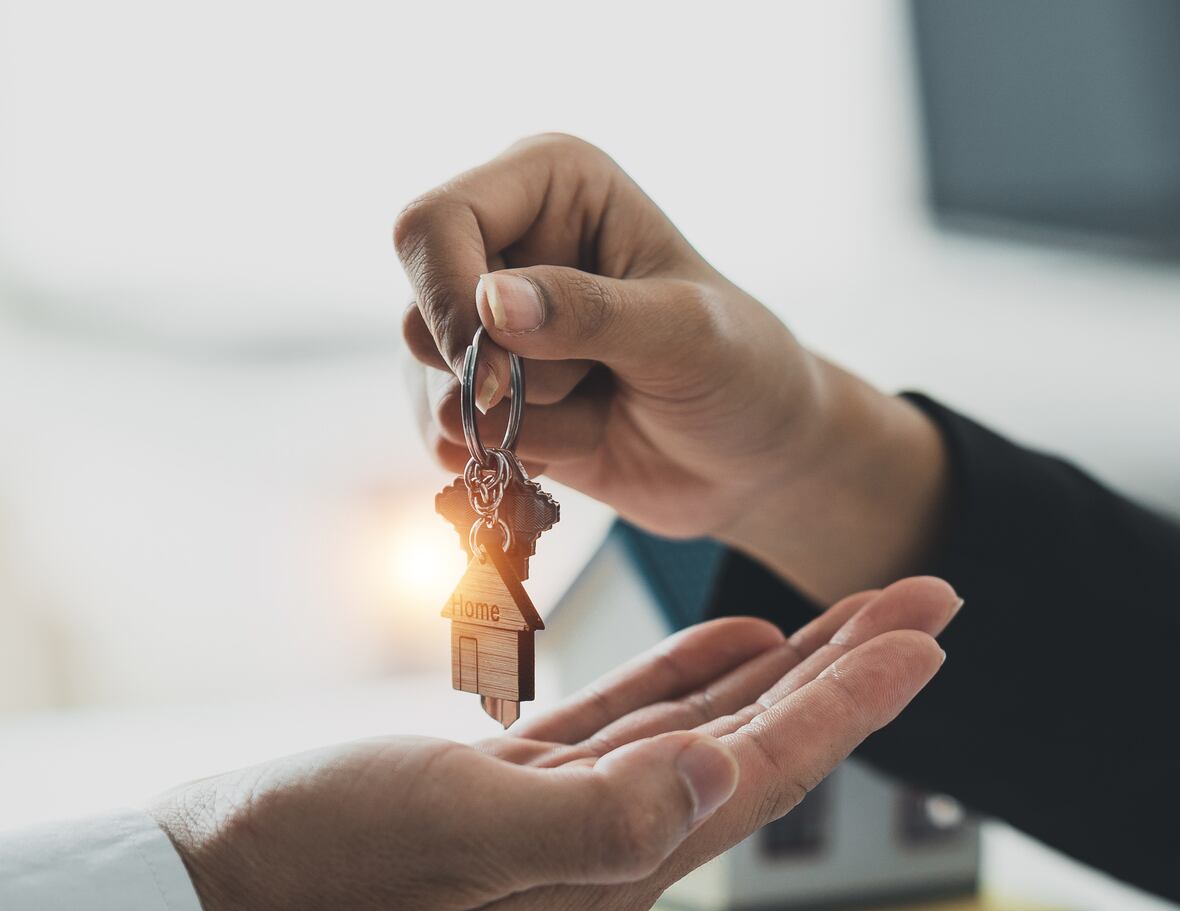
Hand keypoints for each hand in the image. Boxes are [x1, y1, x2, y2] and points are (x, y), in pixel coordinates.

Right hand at [153, 577, 957, 910]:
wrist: (212, 899)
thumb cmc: (316, 870)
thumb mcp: (459, 835)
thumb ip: (593, 818)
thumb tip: (717, 781)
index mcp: (612, 865)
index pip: (763, 771)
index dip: (852, 700)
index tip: (928, 635)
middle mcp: (603, 848)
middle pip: (760, 747)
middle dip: (850, 672)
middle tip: (931, 598)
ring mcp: (556, 820)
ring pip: (704, 730)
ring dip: (786, 670)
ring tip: (857, 615)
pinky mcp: (505, 791)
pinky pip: (625, 726)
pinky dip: (684, 679)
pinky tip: (727, 643)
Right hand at [395, 133, 948, 603]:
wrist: (756, 459)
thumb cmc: (742, 371)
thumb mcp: (684, 334)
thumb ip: (589, 312)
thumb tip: (492, 304)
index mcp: (550, 182)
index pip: (435, 224)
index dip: (449, 300)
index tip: (495, 372)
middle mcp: (506, 242)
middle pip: (422, 312)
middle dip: (502, 375)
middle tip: (591, 382)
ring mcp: (488, 324)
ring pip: (430, 385)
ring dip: (520, 423)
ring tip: (599, 406)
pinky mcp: (483, 395)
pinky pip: (444, 438)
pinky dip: (510, 458)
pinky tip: (579, 443)